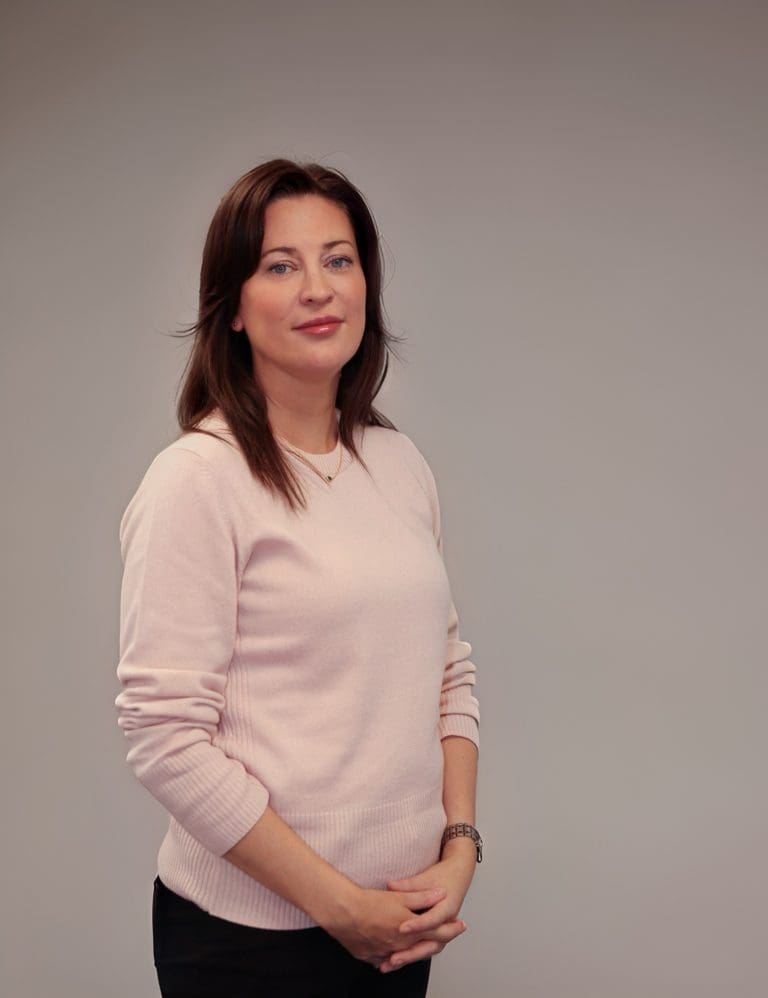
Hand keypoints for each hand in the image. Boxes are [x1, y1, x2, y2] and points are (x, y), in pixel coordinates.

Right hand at [320, 884, 449, 965]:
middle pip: (425, 947)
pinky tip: (394, 951)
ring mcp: (384, 953)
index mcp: (409, 931)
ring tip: (423, 942)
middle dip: (438, 940)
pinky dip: (394, 955)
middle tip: (448, 934)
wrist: (342, 913)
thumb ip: (422, 896)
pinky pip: (386, 960)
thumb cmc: (369, 903)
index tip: (461, 925)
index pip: (438, 933)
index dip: (451, 929)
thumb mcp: (399, 896)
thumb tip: (441, 894)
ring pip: (406, 956)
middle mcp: (400, 946)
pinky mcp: (370, 956)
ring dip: (417, 949)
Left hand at [377, 849, 476, 972]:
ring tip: (388, 964)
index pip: (432, 919)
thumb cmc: (443, 876)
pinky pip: (422, 948)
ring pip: (426, 950)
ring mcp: (442, 931)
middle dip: (411, 953)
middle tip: (393, 959)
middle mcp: (446, 924)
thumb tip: (390, 885)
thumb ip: (408, 884)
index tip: (401, 928)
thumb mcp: (426, 877)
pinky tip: (391, 960)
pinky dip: (409, 955)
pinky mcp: (434, 935)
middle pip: (431, 944)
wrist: (458, 876)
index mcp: (447, 908)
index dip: (417, 925)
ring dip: (408, 958)